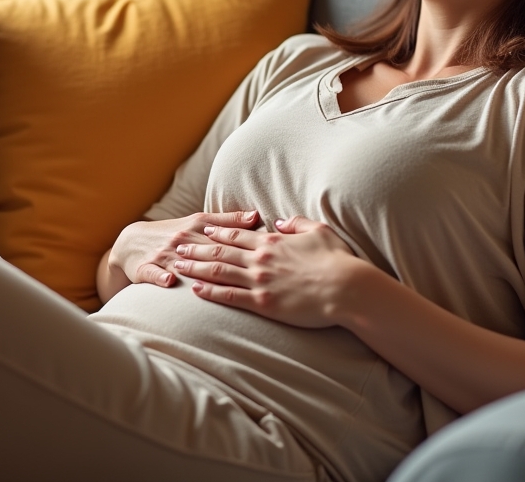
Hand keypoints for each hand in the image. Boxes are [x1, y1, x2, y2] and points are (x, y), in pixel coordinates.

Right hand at [104, 210, 260, 292]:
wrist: (131, 242)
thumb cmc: (174, 233)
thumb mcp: (198, 222)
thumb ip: (227, 220)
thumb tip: (256, 216)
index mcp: (196, 227)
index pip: (222, 233)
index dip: (243, 239)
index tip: (262, 248)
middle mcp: (181, 239)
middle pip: (205, 248)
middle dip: (225, 257)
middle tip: (247, 269)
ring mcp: (163, 255)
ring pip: (181, 262)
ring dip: (195, 268)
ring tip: (210, 278)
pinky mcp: (145, 269)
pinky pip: (154, 274)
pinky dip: (162, 277)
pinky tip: (171, 282)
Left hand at [173, 216, 363, 327]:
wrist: (346, 289)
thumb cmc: (337, 260)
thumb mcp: (319, 231)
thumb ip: (297, 223)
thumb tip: (282, 221)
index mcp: (273, 241)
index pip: (237, 235)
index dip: (217, 233)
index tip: (202, 231)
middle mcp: (261, 259)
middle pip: (221, 252)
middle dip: (197, 248)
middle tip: (179, 247)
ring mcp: (260, 281)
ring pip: (219, 272)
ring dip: (197, 268)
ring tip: (178, 265)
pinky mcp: (263, 303)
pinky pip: (230, 297)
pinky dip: (211, 293)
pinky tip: (196, 290)